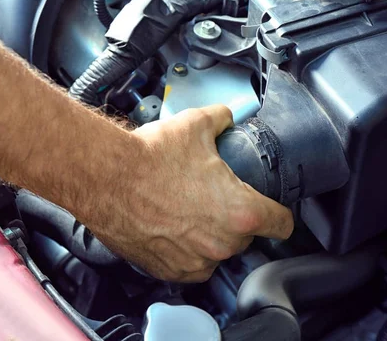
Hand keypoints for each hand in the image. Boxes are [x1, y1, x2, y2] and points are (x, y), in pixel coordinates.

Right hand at [96, 105, 293, 281]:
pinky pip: (190, 264)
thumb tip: (226, 116)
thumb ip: (221, 120)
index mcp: (240, 211)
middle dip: (236, 219)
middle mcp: (221, 243)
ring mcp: (195, 261)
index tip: (273, 212)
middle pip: (246, 237)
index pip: (281, 224)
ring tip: (188, 210)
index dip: (280, 215)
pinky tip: (171, 226)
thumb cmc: (149, 158)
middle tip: (214, 198)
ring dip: (210, 236)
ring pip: (217, 251)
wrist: (104, 178)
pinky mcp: (168, 270)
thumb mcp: (195, 126)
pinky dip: (185, 250)